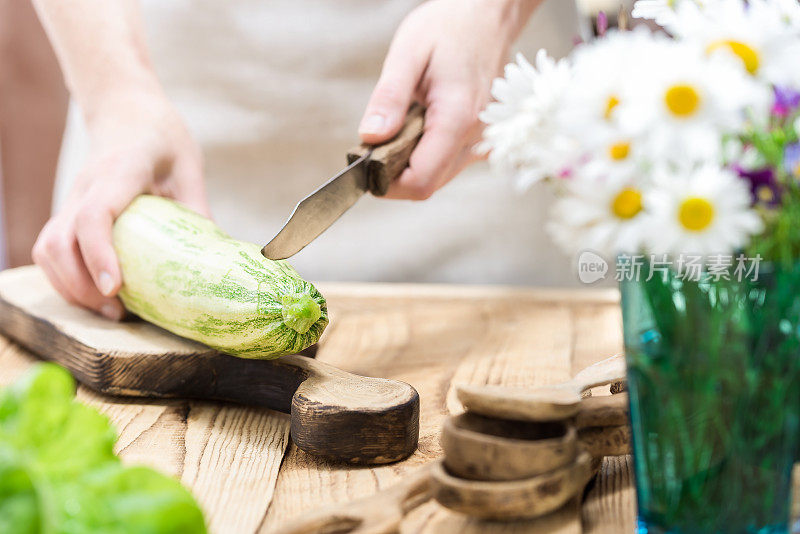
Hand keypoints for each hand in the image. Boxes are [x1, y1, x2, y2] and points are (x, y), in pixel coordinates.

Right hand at [32, 89, 208, 319]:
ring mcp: (71, 199)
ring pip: (47, 248)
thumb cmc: (162, 137)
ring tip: (109, 310)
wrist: (126, 109)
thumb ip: (197, 208)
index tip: (114, 289)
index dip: (100, 255)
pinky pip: (51, 249)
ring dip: (70, 287)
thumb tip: (216, 258)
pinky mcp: (68, 211)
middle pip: (59, 241)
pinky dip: (66, 278)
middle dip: (80, 285)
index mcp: (119, 173)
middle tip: (118, 312)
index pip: (95, 215)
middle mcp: (85, 187)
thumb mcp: (190, 166)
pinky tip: (96, 295)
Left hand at [359, 0, 539, 199]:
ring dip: (410, 162)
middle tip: (380, 135)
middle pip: (427, 185)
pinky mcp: (482, 142)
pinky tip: (422, 123)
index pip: (420, 181)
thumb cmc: (449, 28)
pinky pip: (449, 164)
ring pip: (438, 178)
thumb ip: (389, 97)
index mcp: (457, 118)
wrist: (486, 18)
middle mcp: (476, 138)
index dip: (386, 182)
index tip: (365, 162)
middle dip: (394, 171)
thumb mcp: (408, 52)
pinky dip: (427, 154)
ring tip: (404, 121)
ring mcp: (482, 142)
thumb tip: (370, 137)